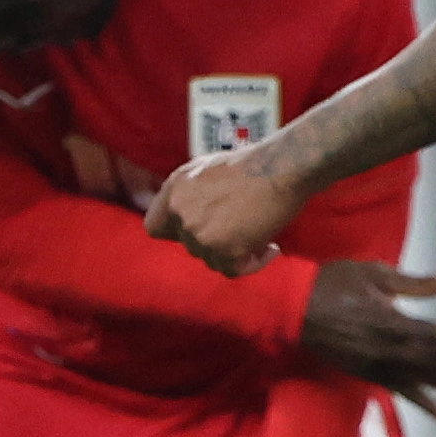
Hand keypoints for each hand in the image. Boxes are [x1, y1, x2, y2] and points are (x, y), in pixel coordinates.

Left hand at [145, 143, 304, 274]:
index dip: (175, 232)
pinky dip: (253, 263)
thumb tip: (183, 219)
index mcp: (174, 190)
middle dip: (215, 240)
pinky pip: (233, 270)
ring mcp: (200, 233)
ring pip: (211, 260)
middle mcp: (181, 213)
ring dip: (235, 252)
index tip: (197, 230)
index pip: (154, 227)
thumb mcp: (204, 169)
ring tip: (260, 234)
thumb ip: (188, 194)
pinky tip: (271, 248)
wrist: (281, 167)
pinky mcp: (224, 250)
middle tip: (243, 228)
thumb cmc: (252, 165)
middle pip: (190, 246)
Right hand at [292, 260, 435, 402]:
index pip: (430, 332)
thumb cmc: (334, 283)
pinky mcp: (371, 375)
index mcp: (390, 321)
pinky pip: (402, 393)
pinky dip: (425, 404)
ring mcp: (380, 365)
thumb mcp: (374, 273)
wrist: (294, 309)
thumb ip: (414, 282)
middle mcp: (389, 349)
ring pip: (427, 381)